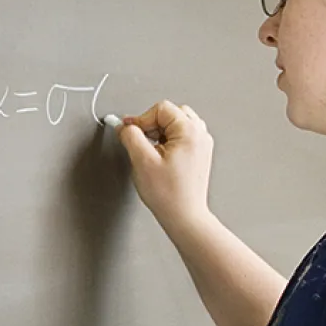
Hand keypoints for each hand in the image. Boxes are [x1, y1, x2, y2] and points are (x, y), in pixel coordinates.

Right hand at [115, 101, 214, 235]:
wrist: (184, 216)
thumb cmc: (169, 195)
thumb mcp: (142, 161)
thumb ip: (130, 137)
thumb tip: (123, 125)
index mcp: (190, 132)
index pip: (161, 108)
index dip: (141, 118)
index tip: (129, 131)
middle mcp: (200, 135)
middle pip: (171, 113)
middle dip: (152, 124)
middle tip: (141, 141)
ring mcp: (201, 145)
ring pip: (176, 123)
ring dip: (160, 132)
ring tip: (151, 151)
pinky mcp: (199, 154)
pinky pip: (181, 136)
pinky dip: (168, 141)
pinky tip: (159, 157)